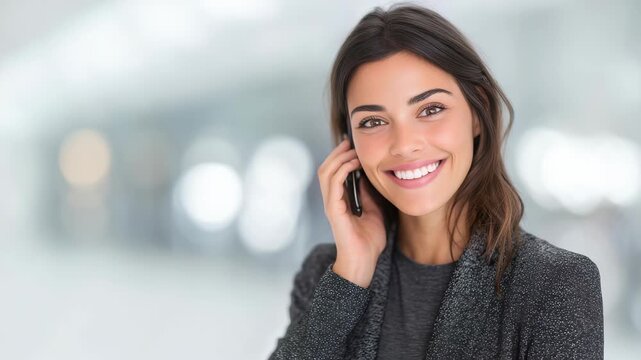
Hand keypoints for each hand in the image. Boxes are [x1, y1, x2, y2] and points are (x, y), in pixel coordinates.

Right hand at [317, 138, 386, 287]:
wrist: (363, 264)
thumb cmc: (368, 242)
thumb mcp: (374, 211)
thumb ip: (369, 195)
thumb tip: (370, 177)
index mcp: (340, 201)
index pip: (334, 172)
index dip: (341, 157)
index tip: (354, 145)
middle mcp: (332, 201)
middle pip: (326, 168)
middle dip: (337, 153)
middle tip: (350, 142)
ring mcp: (331, 205)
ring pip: (326, 173)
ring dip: (338, 158)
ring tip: (352, 150)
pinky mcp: (334, 211)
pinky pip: (333, 185)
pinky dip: (342, 171)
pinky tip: (353, 165)